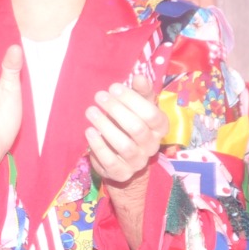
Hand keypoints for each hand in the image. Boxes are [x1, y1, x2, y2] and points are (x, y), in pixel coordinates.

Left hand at [85, 70, 167, 186]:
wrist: (122, 158)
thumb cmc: (129, 124)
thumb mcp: (138, 106)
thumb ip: (141, 92)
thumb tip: (139, 77)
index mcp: (159, 129)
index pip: (152, 114)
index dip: (132, 100)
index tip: (114, 88)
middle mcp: (151, 146)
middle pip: (137, 128)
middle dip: (116, 110)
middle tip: (99, 96)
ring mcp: (137, 162)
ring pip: (124, 145)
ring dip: (105, 126)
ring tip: (90, 111)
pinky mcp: (121, 173)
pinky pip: (110, 161)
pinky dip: (98, 146)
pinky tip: (89, 131)